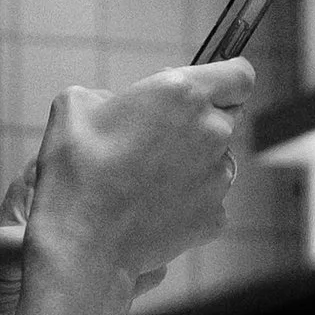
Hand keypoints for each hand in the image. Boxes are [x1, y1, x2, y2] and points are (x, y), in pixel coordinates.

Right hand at [22, 60, 254, 304]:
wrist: (82, 240)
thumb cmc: (77, 170)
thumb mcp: (75, 105)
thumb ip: (108, 94)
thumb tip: (115, 106)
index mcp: (182, 93)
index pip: (239, 75)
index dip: (226, 76)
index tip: (210, 83)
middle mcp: (211, 131)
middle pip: (227, 116)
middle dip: (199, 121)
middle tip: (157, 136)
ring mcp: (217, 177)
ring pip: (218, 159)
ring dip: (194, 161)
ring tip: (148, 176)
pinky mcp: (215, 215)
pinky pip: (209, 198)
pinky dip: (188, 199)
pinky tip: (153, 204)